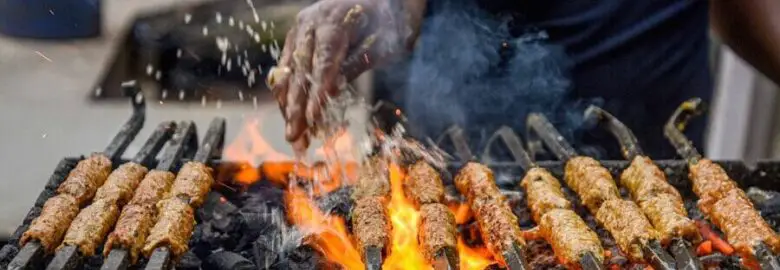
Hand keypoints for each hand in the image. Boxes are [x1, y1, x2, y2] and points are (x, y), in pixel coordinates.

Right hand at [267, 0, 417, 151]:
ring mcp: (300, 29)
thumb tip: (329, 93)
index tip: (312, 120)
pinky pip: (288, 68)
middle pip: (299, 70)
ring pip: (288, 72)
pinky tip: (292, 117)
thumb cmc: (389, 21)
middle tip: (295, 138)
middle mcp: (310, 22)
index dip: (316, 93)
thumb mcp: (382, 44)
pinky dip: (289, 94)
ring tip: (294, 137)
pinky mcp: (297, 38)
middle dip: (296, 108)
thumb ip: (356, 65)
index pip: (322, 63)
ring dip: (289, 106)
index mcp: (334, 20)